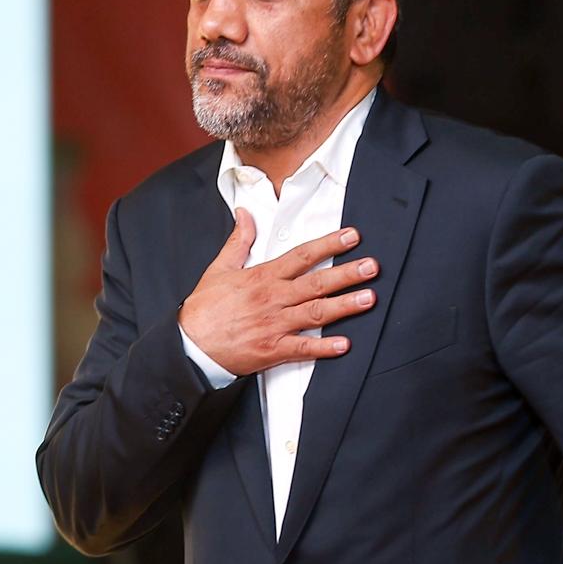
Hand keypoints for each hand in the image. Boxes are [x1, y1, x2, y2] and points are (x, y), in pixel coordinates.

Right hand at [178, 212, 376, 376]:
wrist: (190, 345)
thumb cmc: (205, 308)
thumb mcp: (220, 268)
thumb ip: (239, 241)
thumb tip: (245, 213)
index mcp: (263, 277)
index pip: (302, 256)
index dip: (329, 244)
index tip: (352, 236)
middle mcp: (273, 298)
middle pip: (316, 283)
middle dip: (346, 273)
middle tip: (372, 266)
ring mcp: (275, 325)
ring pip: (316, 313)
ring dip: (344, 305)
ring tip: (369, 298)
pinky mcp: (272, 350)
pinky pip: (303, 348)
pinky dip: (324, 348)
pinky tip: (345, 344)